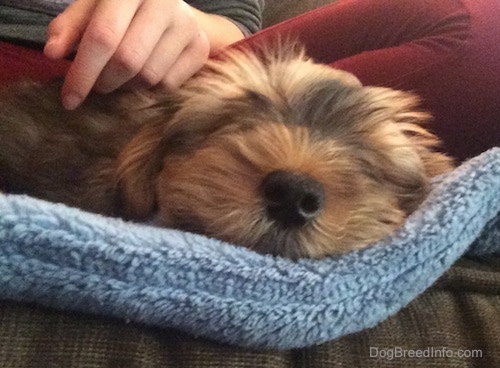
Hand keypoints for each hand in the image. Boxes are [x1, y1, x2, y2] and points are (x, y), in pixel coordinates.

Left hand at [44, 0, 210, 109]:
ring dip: (128, 86)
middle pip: (128, 61)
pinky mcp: (200, 47)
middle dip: (105, 82)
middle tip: (97, 86)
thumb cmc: (121, 9)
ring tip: (121, 76)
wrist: (168, 7)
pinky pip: (169, 85)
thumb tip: (54, 54)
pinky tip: (143, 74)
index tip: (69, 99)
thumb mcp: (92, 8)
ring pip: (149, 77)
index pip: (104, 36)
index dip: (83, 72)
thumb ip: (69, 27)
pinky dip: (150, 88)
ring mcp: (187, 26)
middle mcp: (165, 3)